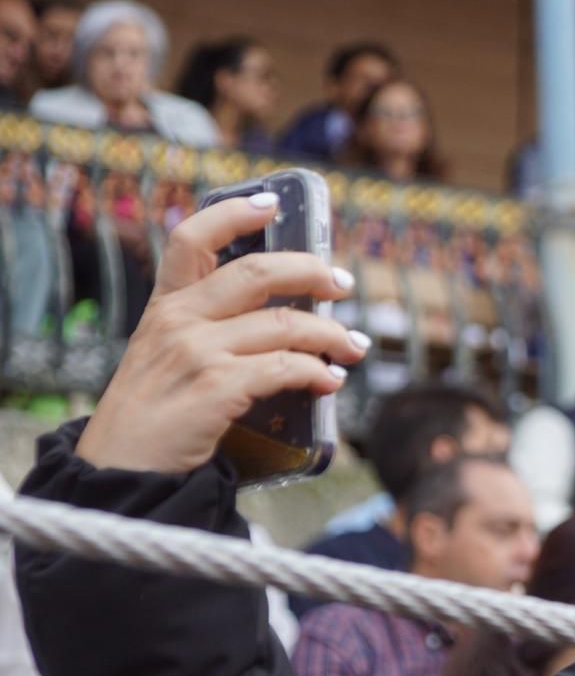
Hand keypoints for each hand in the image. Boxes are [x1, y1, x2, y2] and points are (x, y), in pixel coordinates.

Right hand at [75, 194, 369, 473]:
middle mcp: (177, 321)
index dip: (234, 213)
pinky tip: (331, 382)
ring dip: (331, 334)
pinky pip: (284, 368)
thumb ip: (207, 333)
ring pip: (283, 324)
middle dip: (311, 272)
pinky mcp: (215, 390)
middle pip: (255, 272)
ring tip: (352, 348)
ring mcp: (195, 354)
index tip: (272, 203)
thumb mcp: (163, 359)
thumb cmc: (152, 419)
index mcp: (164, 308)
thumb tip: (283, 325)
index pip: (191, 239)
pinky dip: (317, 372)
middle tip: (343, 284)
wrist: (120, 473)